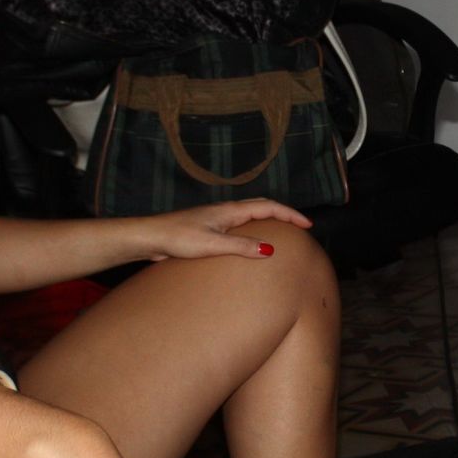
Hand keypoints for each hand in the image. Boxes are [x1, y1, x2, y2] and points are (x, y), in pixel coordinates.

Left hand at [139, 198, 311, 261]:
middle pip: (262, 206)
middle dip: (283, 214)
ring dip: (268, 219)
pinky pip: (239, 225)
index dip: (290, 215)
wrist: (151, 237)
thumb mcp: (212, 245)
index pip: (268, 207)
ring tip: (282, 232)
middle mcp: (226, 211)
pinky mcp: (208, 228)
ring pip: (250, 214)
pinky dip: (254, 228)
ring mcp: (217, 219)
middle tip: (300, 226)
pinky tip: (250, 242)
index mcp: (230, 211)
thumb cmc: (178, 238)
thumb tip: (270, 250)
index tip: (307, 224)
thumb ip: (241, 247)